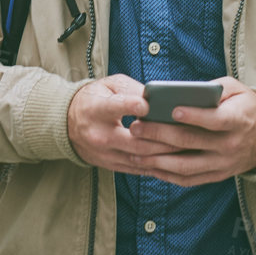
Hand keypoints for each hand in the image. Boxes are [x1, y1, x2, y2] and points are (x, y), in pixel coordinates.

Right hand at [67, 74, 182, 174]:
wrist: (68, 124)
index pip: (114, 108)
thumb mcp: (109, 85)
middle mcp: (98, 134)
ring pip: (140, 158)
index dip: (131, 106)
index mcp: (95, 109)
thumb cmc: (95, 98)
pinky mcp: (111, 165)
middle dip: (162, 137)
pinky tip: (176, 159)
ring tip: (188, 147)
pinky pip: (139, 169)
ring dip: (165, 154)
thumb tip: (159, 99)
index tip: (146, 105)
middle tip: (186, 132)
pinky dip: (158, 165)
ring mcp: (104, 154)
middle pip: (135, 140)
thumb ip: (132, 90)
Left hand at [125, 77, 255, 187]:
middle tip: (136, 127)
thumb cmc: (246, 107)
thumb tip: (185, 90)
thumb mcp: (237, 90)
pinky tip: (149, 166)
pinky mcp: (216, 176)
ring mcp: (222, 164)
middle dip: (160, 135)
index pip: (214, 120)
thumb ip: (214, 88)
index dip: (194, 116)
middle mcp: (230, 145)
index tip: (171, 110)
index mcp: (238, 121)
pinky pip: (188, 179)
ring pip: (186, 166)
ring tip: (134, 151)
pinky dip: (167, 175)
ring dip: (157, 160)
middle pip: (192, 142)